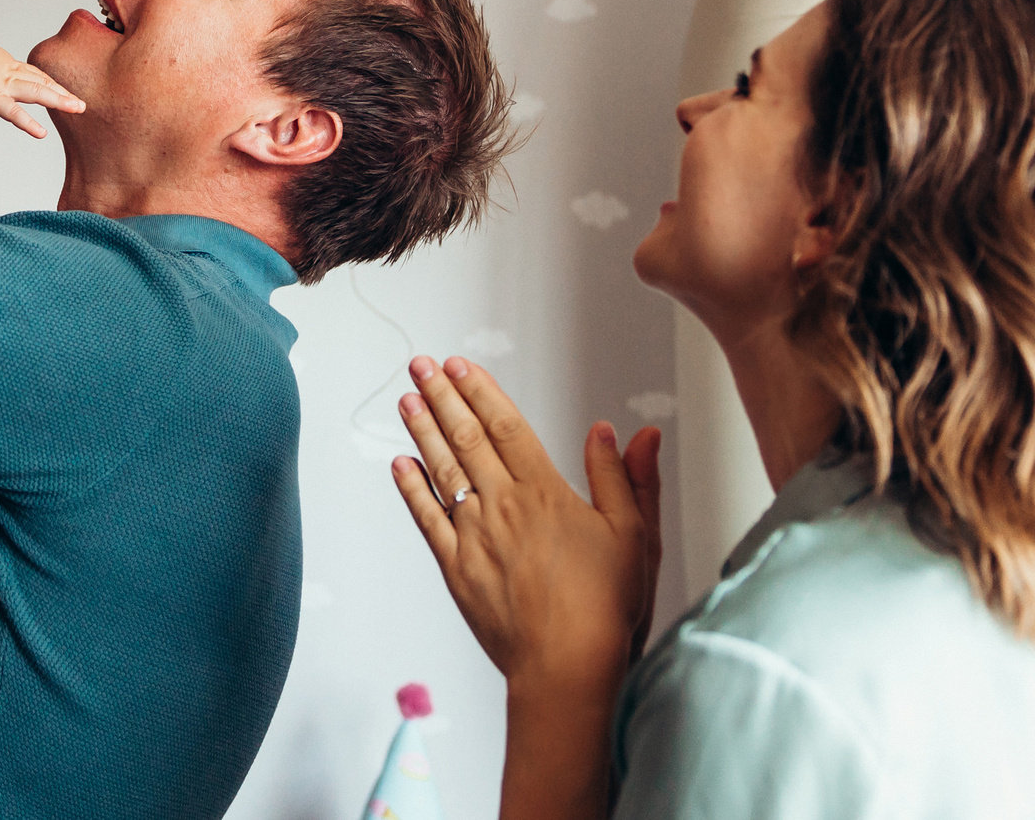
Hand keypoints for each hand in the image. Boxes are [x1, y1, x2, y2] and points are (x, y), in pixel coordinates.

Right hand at [0, 37, 85, 137]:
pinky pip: (15, 113)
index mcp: (5, 65)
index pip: (34, 73)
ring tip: (78, 109)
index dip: (50, 82)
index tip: (63, 89)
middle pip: (42, 81)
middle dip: (63, 92)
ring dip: (59, 100)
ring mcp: (3, 86)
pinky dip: (29, 124)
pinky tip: (42, 134)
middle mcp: (10, 74)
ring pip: (37, 92)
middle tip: (81, 102)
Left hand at [392, 356, 663, 690]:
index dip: (480, 391)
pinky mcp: (456, 570)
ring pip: (443, 471)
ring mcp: (475, 537)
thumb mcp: (634, 536)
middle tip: (419, 365)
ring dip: (423, 432)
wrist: (567, 668)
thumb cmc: (606, 608)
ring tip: (406, 400)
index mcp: (546, 493)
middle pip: (467, 438)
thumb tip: (621, 431)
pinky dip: (412, 490)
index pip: (506, 426)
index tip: (460, 364)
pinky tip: (400, 465)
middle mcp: (504, 507)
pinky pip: (427, 520)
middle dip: (441, 397)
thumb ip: (625, 478)